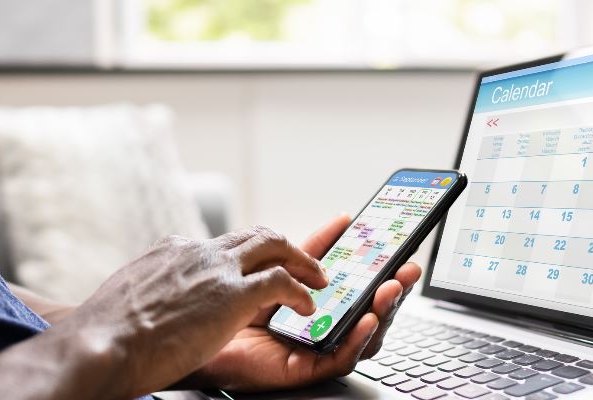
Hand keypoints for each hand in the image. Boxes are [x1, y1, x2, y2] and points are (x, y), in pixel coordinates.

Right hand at [58, 227, 328, 398]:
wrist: (100, 343)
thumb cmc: (105, 332)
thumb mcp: (127, 293)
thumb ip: (150, 285)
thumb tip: (150, 293)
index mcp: (174, 250)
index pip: (221, 243)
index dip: (246, 253)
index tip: (257, 263)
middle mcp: (199, 252)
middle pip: (256, 235)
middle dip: (285, 246)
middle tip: (304, 261)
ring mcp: (217, 270)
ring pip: (276, 246)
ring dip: (302, 261)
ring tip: (318, 279)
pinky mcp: (232, 295)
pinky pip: (282, 284)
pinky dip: (300, 292)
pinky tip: (308, 306)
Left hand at [174, 214, 421, 391]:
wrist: (185, 335)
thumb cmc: (222, 304)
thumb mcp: (272, 267)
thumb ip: (308, 249)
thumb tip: (342, 222)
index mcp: (312, 300)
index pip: (353, 281)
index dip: (377, 265)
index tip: (396, 245)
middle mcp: (317, 324)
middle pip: (365, 308)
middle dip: (391, 287)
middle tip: (407, 269)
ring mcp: (312, 347)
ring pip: (360, 334)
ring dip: (381, 311)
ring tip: (391, 289)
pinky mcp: (303, 369)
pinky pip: (338, 358)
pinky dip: (357, 339)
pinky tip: (366, 319)